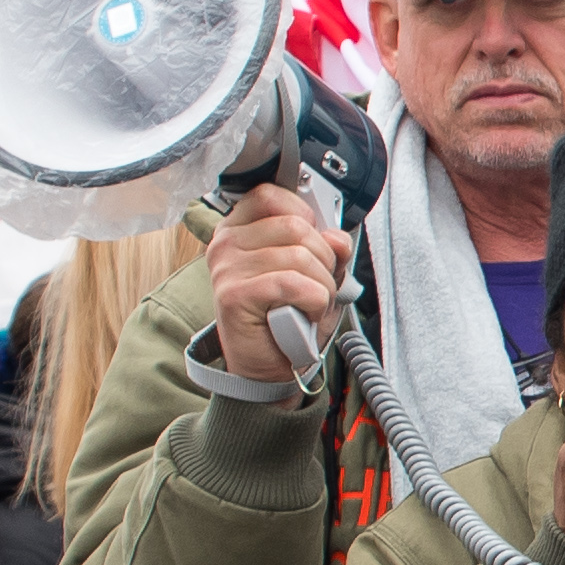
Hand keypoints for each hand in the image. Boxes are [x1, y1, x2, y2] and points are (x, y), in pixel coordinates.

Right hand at [206, 185, 351, 386]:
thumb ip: (327, 249)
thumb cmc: (286, 319)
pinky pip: (292, 283)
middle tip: (318, 285)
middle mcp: (226, 243)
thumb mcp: (314, 274)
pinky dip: (313, 300)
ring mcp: (226, 268)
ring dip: (321, 285)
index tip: (312, 242)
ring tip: (311, 304)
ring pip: (299, 255)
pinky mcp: (234, 295)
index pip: (271, 195)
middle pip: (295, 226)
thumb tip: (338, 237)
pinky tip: (306, 313)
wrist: (267, 369)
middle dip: (324, 258)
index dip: (304, 214)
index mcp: (239, 229)